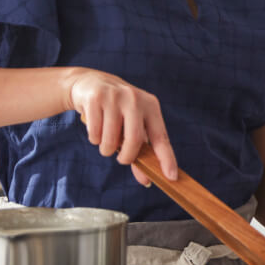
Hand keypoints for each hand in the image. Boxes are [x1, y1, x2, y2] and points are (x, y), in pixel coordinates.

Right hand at [64, 68, 176, 185]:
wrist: (92, 83)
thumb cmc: (117, 111)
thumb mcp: (132, 125)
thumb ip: (140, 151)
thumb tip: (146, 181)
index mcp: (151, 106)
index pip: (161, 137)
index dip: (167, 158)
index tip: (171, 177)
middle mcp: (135, 99)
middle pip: (134, 140)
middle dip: (127, 158)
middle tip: (122, 160)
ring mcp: (115, 97)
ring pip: (111, 140)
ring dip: (106, 149)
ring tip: (105, 140)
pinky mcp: (96, 98)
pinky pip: (95, 134)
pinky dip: (94, 139)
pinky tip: (95, 127)